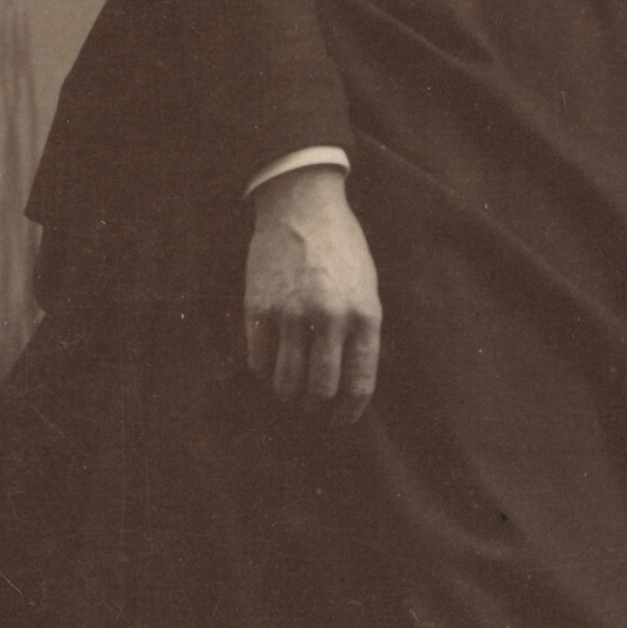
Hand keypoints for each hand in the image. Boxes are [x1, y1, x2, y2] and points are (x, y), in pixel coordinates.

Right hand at [243, 166, 381, 417]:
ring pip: (287, 381)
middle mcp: (330, 318)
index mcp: (364, 315)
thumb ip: (362, 331)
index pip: (359, 383)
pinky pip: (259, 359)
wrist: (301, 206)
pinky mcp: (260, 307)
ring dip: (288, 394)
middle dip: (317, 407)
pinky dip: (264, 371)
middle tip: (312, 408)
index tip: (340, 420)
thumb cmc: (341, 248)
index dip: (349, 411)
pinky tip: (268, 368)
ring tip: (290, 393)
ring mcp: (292, 313)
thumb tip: (351, 380)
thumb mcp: (367, 287)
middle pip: (321, 388)